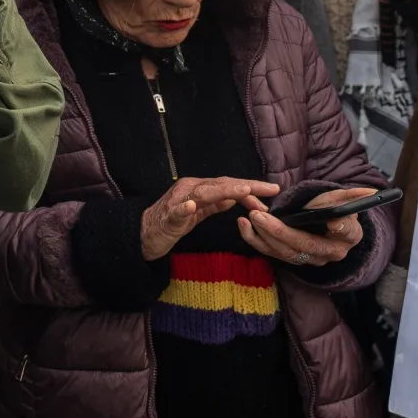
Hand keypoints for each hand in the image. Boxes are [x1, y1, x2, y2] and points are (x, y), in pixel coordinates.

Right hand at [141, 176, 280, 260]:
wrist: (144, 233)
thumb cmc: (172, 222)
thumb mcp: (199, 211)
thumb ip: (215, 203)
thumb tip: (236, 198)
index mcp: (199, 188)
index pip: (229, 184)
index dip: (251, 188)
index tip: (272, 192)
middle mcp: (190, 188)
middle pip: (222, 184)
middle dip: (248, 187)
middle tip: (271, 189)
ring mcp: (178, 201)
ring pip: (204, 192)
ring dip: (224, 190)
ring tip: (243, 191)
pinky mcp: (168, 216)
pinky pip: (177, 211)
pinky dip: (185, 208)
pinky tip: (192, 206)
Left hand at [240, 186, 371, 267]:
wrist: (324, 226)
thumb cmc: (333, 209)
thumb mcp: (341, 200)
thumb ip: (351, 196)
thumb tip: (371, 191)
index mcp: (348, 236)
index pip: (346, 233)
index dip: (340, 227)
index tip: (333, 221)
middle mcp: (331, 252)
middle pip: (305, 245)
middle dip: (281, 231)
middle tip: (261, 215)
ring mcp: (311, 259)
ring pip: (285, 253)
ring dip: (264, 236)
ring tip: (251, 217)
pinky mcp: (292, 259)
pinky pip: (272, 253)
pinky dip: (255, 240)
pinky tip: (243, 224)